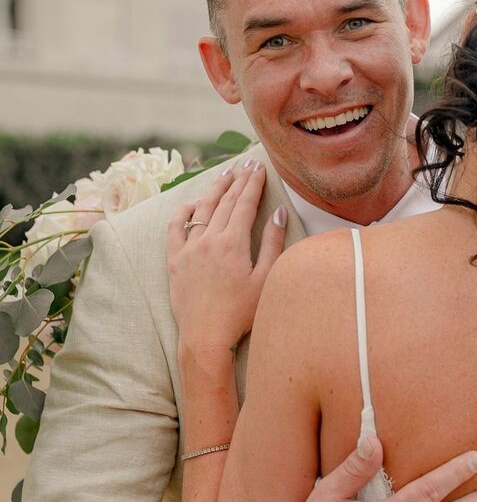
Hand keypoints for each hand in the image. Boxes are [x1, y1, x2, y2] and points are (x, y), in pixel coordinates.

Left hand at [167, 160, 286, 353]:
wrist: (206, 336)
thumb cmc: (242, 312)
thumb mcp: (266, 278)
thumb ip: (273, 243)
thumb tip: (278, 212)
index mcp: (233, 242)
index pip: (244, 204)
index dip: (253, 183)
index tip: (259, 168)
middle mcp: (208, 239)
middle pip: (224, 202)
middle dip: (237, 181)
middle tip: (247, 165)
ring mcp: (188, 249)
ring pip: (201, 210)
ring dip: (214, 190)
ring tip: (225, 175)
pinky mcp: (174, 261)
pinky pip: (175, 228)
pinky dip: (183, 212)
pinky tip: (191, 203)